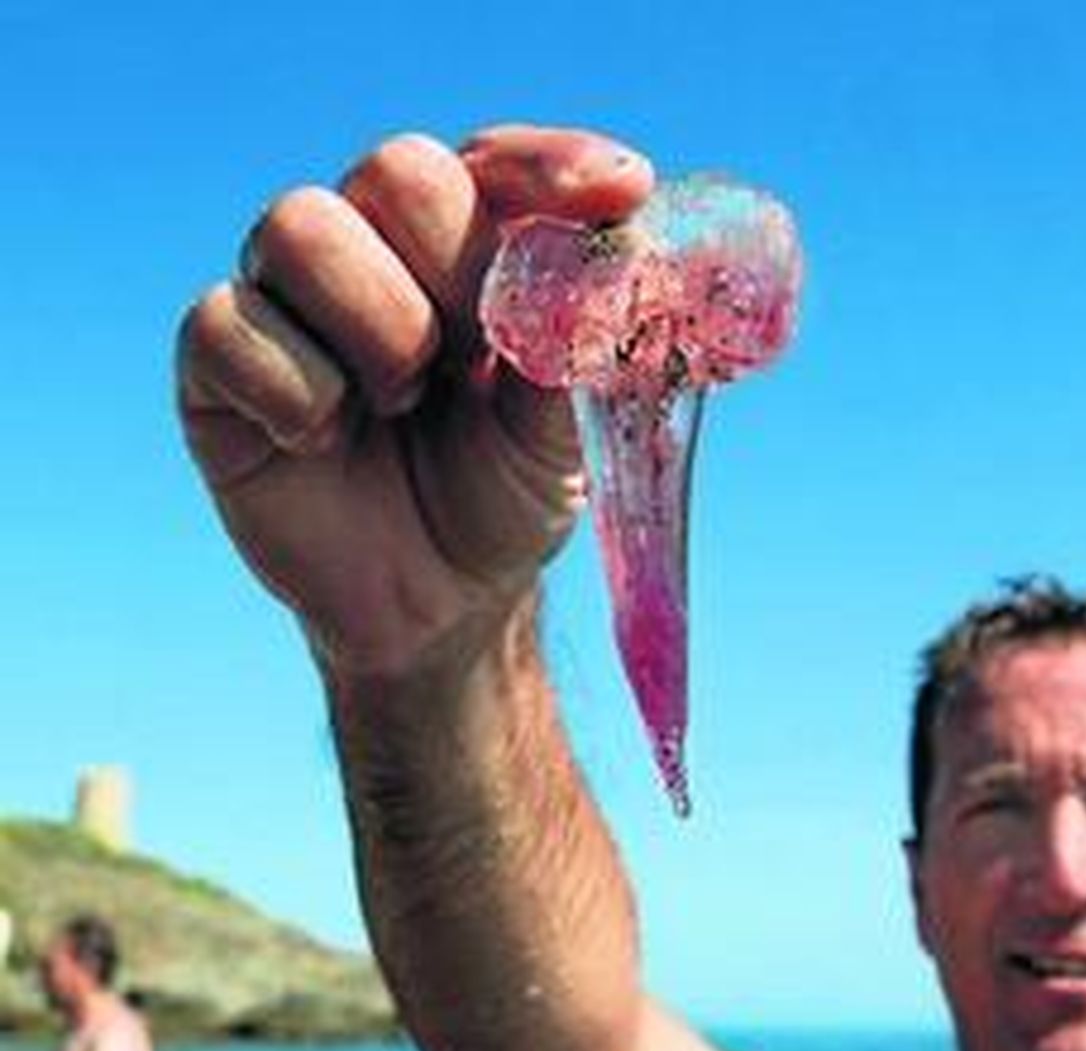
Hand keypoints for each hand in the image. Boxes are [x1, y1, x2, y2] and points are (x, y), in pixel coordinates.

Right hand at [177, 125, 654, 676]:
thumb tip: (604, 265)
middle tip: (471, 358)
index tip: (622, 194)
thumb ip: (578, 349)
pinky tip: (324, 438)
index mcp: (470, 245)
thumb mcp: (565, 434)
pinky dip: (296, 389)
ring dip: (378, 326)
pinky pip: (223, 323)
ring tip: (402, 403)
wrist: (439, 605)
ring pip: (301, 225)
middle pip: (398, 169)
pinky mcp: (216, 364)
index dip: (552, 168)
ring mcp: (288, 298)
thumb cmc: (504, 495)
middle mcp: (374, 247)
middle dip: (454, 266)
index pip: (501, 163)